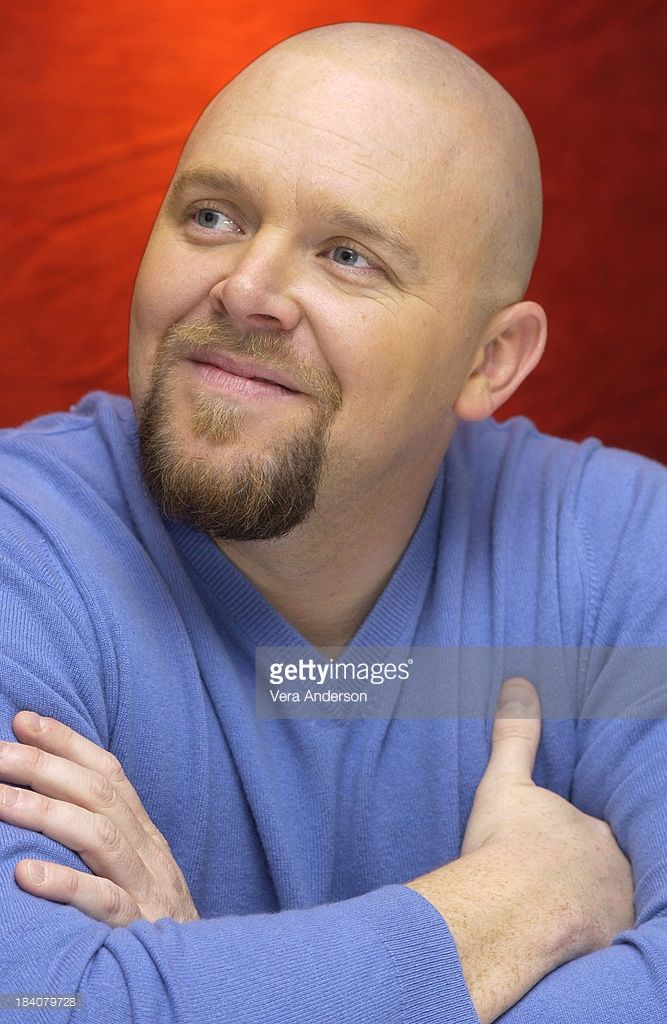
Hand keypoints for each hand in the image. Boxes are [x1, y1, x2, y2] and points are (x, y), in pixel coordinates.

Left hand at [0, 711, 198, 926]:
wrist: (200, 971)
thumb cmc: (151, 915)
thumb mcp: (133, 865)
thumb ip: (102, 830)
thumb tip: (45, 790)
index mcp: (144, 831)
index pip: (109, 773)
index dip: (68, 742)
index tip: (24, 720)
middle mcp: (148, 850)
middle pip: (99, 796)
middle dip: (45, 767)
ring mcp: (146, 888)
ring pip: (100, 837)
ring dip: (46, 813)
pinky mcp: (140, 929)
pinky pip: (104, 902)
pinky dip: (67, 884)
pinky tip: (26, 874)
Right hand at [407, 677, 634, 1023]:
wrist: (507, 911)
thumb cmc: (505, 847)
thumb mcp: (505, 784)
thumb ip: (516, 735)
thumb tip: (520, 684)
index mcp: (596, 834)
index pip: (595, 836)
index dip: (575, 843)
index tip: (551, 850)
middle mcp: (617, 873)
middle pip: (606, 873)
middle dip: (586, 877)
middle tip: (548, 885)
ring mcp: (613, 916)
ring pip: (606, 910)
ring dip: (586, 911)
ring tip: (550, 917)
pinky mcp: (601, 954)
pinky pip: (595, 948)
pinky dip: (580, 946)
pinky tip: (555, 947)